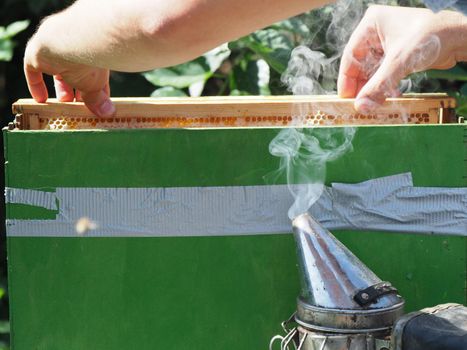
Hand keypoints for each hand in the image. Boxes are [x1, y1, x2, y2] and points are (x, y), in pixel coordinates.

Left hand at [24, 20, 114, 116]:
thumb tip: (108, 113)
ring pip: (58, 72)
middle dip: (79, 92)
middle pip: (77, 74)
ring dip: (62, 90)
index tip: (98, 104)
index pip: (96, 75)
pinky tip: (40, 99)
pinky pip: (34, 71)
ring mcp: (56, 50)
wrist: (73, 40)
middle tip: (81, 107)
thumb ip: (98, 99)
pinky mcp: (37, 53)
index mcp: (95, 55)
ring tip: (64, 107)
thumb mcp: (96, 84)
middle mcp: (76, 50)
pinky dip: (38, 86)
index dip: (97, 91)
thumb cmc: (91, 60)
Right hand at [338, 5, 466, 112]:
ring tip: (372, 105)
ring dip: (372, 89)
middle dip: (361, 86)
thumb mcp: (399, 62)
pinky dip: (383, 86)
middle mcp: (376, 33)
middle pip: (360, 65)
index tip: (346, 99)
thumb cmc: (431, 36)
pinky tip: (386, 97)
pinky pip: (383, 73)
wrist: (460, 37)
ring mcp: (387, 44)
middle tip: (359, 105)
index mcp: (370, 25)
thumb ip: (378, 86)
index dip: (347, 80)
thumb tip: (361, 107)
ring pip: (371, 71)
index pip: (350, 56)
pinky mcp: (397, 54)